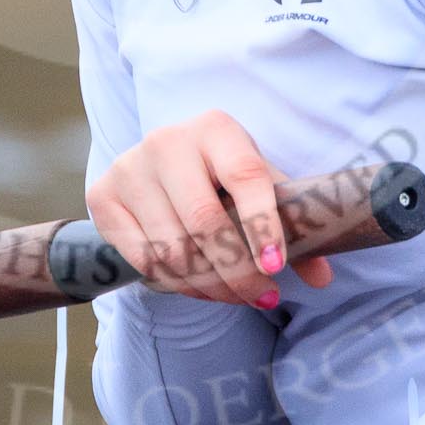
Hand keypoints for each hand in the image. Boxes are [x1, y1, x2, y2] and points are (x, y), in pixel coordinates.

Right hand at [85, 109, 335, 306]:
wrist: (162, 165)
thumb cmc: (223, 177)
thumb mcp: (260, 188)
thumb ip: (292, 227)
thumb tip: (321, 277)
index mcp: (216, 128)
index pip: (245, 176)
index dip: (263, 225)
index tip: (277, 268)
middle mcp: (167, 140)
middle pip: (205, 221)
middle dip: (238, 271)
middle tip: (263, 296)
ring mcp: (130, 167)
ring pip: (173, 248)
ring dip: (209, 285)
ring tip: (234, 295)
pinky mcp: (103, 195)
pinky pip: (143, 259)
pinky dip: (177, 285)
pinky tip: (199, 288)